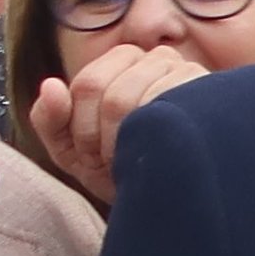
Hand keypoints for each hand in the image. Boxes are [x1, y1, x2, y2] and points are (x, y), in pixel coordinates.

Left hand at [24, 41, 200, 202]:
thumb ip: (50, 118)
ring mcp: (183, 70)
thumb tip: (50, 85)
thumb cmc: (123, 168)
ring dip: (120, 141)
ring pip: (124, 99)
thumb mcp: (74, 149)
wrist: (173, 198)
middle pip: (102, 90)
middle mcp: (156, 57)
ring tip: (134, 159)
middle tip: (111, 162)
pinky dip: (147, 138)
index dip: (82, 127)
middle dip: (97, 136)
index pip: (86, 84)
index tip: (93, 156)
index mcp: (124, 60)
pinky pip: (158, 107)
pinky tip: (157, 151)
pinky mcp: (204, 89)